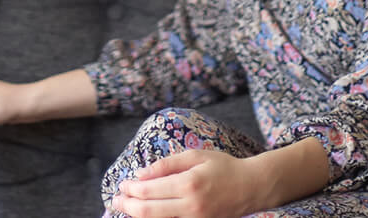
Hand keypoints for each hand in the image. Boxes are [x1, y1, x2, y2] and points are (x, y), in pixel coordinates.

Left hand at [111, 149, 263, 217]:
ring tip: (125, 208)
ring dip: (138, 216)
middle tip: (115, 200)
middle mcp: (191, 206)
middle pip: (150, 212)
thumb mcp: (196, 156)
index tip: (122, 184)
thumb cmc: (224, 167)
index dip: (131, 189)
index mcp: (189, 184)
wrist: (252, 187)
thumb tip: (142, 173)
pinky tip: (146, 214)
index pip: (150, 190)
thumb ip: (167, 164)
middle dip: (128, 206)